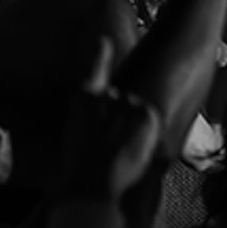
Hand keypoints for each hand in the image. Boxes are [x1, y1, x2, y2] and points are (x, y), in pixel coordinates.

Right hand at [57, 36, 162, 203]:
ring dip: (132, 128)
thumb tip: (113, 111)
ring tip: (117, 151)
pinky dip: (145, 132)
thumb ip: (96, 120)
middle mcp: (104, 96)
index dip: (101, 55)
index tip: (104, 40)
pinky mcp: (143, 114)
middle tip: (107, 148)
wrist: (89, 186)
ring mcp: (125, 104)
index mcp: (82, 100)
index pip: (96, 71)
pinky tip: (132, 144)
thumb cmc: (80, 169)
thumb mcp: (78, 137)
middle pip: (122, 101)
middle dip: (120, 120)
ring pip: (136, 111)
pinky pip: (148, 118)